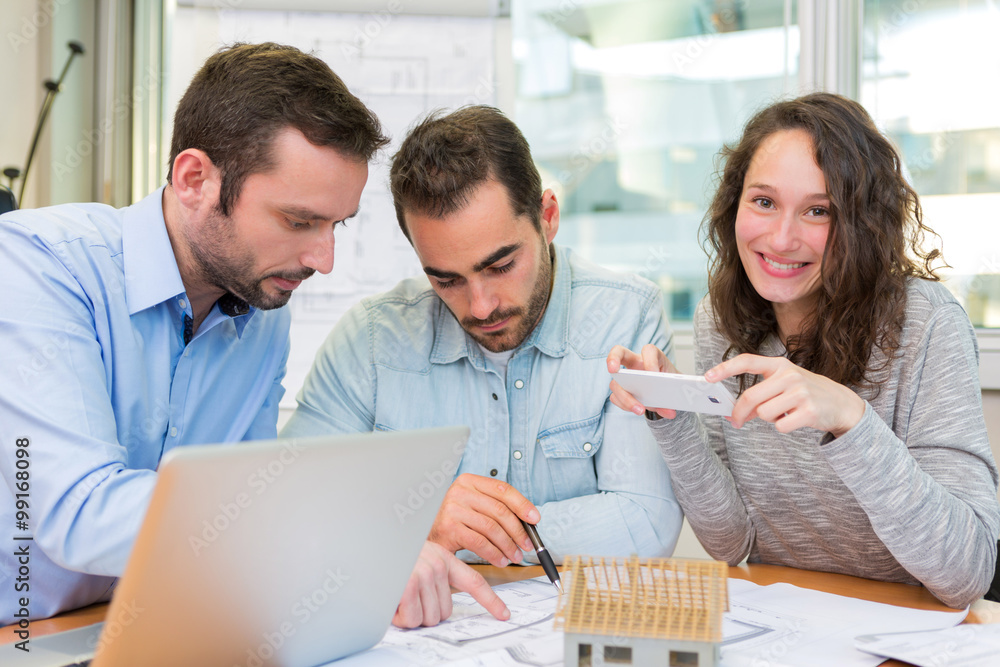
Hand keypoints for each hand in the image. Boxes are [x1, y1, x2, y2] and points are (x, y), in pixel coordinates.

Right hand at [393, 541, 509, 627]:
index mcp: (443, 558)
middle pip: (445, 611)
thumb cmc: (388, 558)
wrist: (363, 546)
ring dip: (410, 614)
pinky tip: (391, 600)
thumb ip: (434, 579)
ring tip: (397, 594)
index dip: (490, 601)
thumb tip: (441, 608)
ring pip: (428, 618)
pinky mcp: (410, 585)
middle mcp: (438, 564)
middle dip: (423, 611)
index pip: (474, 582)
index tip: (503, 614)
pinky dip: (398, 616)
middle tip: (407, 597)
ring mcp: (424, 573)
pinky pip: (412, 618)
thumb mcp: (417, 561)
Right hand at [429, 473, 538, 566]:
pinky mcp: (449, 528)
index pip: (502, 489)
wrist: (424, 531)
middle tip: (526, 544)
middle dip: (518, 530)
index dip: (522, 504)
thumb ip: (495, 507)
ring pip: (491, 528)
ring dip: (507, 545)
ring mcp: (452, 509)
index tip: (535, 518)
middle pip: (499, 510)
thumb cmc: (453, 519)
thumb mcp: (473, 505)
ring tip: (514, 555)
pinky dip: (494, 553)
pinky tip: (500, 559)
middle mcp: (459, 491)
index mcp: (469, 480)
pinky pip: (480, 542)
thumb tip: (528, 520)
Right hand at [606, 343, 679, 418]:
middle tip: (613, 369)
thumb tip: (669, 411)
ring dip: (626, 398)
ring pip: (615, 383)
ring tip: (640, 410)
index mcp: (651, 357)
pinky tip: (636, 410)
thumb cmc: (669, 382)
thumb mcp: (674, 387)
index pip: (648, 350)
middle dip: (612, 359)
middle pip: (618, 352)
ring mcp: (625, 377)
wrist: (668, 390)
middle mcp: (634, 364)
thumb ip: (671, 398)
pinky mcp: (621, 391)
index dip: (650, 360)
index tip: (654, 374)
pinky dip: (626, 406)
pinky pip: (615, 398)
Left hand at [705, 353, 864, 436]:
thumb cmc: (805, 393)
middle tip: (735, 421)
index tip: (707, 377)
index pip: (746, 361)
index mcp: (779, 365)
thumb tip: (735, 413)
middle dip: (739, 413)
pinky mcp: (810, 411)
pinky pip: (780, 425)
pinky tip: (796, 420)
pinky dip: (783, 426)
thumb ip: (760, 395)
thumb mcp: (783, 387)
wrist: (842, 403)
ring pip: (764, 413)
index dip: (725, 368)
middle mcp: (789, 375)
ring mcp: (801, 392)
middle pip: (750, 397)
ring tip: (784, 413)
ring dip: (769, 418)